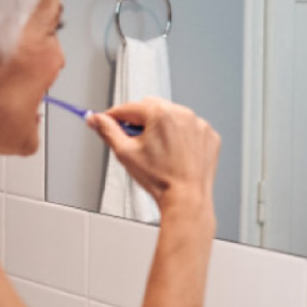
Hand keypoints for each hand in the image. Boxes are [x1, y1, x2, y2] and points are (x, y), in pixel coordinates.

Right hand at [87, 97, 219, 210]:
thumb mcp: (125, 153)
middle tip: (135, 141)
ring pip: (172, 117)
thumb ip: (108, 131)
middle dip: (140, 121)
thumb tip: (96, 120)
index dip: (114, 116)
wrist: (187, 199)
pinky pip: (190, 128)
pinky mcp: (209, 136)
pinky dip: (182, 136)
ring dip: (162, 127)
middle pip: (151, 107)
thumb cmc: (160, 180)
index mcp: (161, 113)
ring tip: (158, 152)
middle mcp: (183, 114)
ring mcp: (199, 124)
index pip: (129, 108)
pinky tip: (176, 154)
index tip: (107, 120)